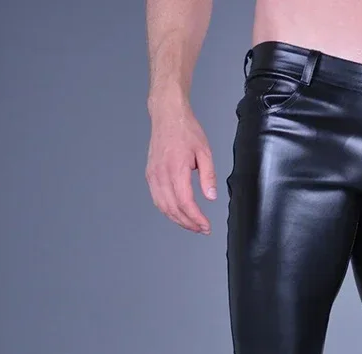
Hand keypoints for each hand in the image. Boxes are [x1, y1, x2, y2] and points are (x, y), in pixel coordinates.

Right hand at [145, 97, 216, 233]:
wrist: (167, 115)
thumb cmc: (186, 130)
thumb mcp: (205, 152)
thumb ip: (209, 177)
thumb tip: (211, 197)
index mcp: (176, 169)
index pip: (185, 203)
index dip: (196, 218)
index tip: (206, 226)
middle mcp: (161, 174)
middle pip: (173, 209)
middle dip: (188, 223)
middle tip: (202, 229)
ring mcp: (153, 175)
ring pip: (163, 207)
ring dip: (178, 220)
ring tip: (192, 225)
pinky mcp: (150, 175)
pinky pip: (157, 199)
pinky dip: (167, 211)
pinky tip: (178, 214)